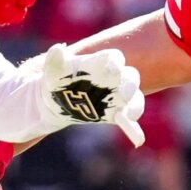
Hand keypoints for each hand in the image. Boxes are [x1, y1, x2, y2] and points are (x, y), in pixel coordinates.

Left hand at [31, 44, 145, 145]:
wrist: (55, 100)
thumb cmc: (56, 79)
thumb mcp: (52, 70)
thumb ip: (55, 59)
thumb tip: (57, 49)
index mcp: (100, 63)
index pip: (115, 57)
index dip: (116, 62)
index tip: (112, 70)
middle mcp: (113, 78)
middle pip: (131, 77)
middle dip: (130, 86)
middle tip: (124, 96)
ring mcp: (116, 97)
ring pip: (135, 98)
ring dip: (136, 106)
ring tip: (131, 116)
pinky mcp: (114, 114)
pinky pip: (128, 122)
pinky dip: (134, 131)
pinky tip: (138, 140)